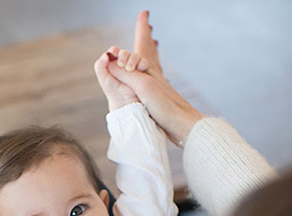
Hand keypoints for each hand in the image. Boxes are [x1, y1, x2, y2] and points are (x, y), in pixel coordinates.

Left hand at [93, 47, 149, 111]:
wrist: (125, 103)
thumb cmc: (113, 92)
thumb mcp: (103, 79)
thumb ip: (100, 66)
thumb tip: (105, 54)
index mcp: (113, 64)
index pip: (114, 52)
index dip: (114, 51)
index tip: (114, 53)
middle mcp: (124, 64)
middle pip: (125, 52)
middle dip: (123, 55)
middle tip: (121, 64)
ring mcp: (134, 67)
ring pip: (135, 56)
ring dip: (133, 59)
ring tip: (129, 69)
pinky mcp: (144, 71)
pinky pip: (144, 63)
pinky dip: (142, 64)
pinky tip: (139, 70)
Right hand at [106, 10, 204, 145]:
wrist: (184, 126)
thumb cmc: (165, 106)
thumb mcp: (142, 86)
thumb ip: (125, 73)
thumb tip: (107, 61)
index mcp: (149, 70)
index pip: (142, 44)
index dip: (142, 29)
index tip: (145, 13)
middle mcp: (153, 75)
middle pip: (148, 52)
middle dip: (145, 37)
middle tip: (147, 24)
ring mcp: (156, 87)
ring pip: (150, 65)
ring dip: (148, 53)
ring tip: (151, 44)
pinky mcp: (157, 99)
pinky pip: (150, 79)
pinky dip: (148, 72)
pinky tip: (149, 77)